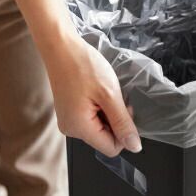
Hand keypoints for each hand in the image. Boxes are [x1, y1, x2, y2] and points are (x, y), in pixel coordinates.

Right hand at [44, 32, 140, 156]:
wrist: (60, 46)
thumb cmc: (82, 66)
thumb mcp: (110, 95)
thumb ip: (123, 123)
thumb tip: (134, 146)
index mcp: (79, 128)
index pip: (111, 148)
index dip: (124, 132)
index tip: (124, 110)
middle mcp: (71, 129)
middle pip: (105, 138)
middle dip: (115, 121)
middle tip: (115, 98)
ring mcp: (68, 120)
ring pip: (99, 128)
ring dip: (108, 113)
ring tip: (103, 92)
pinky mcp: (69, 112)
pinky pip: (91, 118)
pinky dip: (99, 108)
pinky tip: (96, 92)